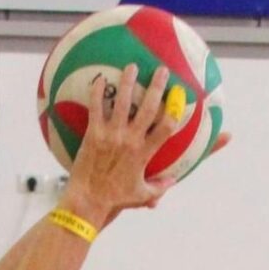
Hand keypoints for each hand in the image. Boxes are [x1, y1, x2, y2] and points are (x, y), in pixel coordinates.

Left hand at [66, 65, 182, 225]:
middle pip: (149, 108)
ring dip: (128, 82)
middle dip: (157, 86)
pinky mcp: (93, 135)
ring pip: (123, 102)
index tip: (181, 97)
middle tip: (162, 70)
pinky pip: (96, 108)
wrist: (87, 203)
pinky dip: (98, 92)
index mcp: (144, 153)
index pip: (166, 128)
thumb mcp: (140, 197)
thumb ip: (158, 188)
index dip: (176, 111)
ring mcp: (111, 136)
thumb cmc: (114, 200)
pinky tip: (100, 79)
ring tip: (132, 66)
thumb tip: (172, 182)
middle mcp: (130, 141)